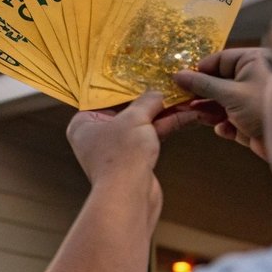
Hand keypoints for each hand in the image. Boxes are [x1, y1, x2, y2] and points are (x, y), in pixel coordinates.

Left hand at [67, 93, 199, 223]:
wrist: (129, 197)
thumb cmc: (121, 156)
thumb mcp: (134, 118)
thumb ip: (147, 101)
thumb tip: (158, 92)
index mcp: (84, 123)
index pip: (106, 96)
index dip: (128, 84)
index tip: (147, 73)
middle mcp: (97, 135)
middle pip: (127, 109)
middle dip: (152, 99)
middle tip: (172, 85)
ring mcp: (116, 149)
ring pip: (143, 123)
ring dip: (165, 112)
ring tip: (186, 98)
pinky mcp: (134, 160)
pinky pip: (151, 136)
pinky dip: (167, 126)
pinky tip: (187, 115)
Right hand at [173, 48, 270, 159]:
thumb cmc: (265, 107)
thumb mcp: (230, 94)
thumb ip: (203, 85)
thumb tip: (178, 75)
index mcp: (252, 61)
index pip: (219, 60)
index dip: (199, 70)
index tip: (180, 81)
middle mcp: (252, 78)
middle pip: (218, 82)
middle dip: (202, 95)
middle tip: (183, 102)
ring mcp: (251, 100)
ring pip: (222, 103)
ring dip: (211, 112)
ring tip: (201, 118)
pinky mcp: (251, 121)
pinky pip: (231, 120)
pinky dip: (225, 125)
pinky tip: (224, 130)